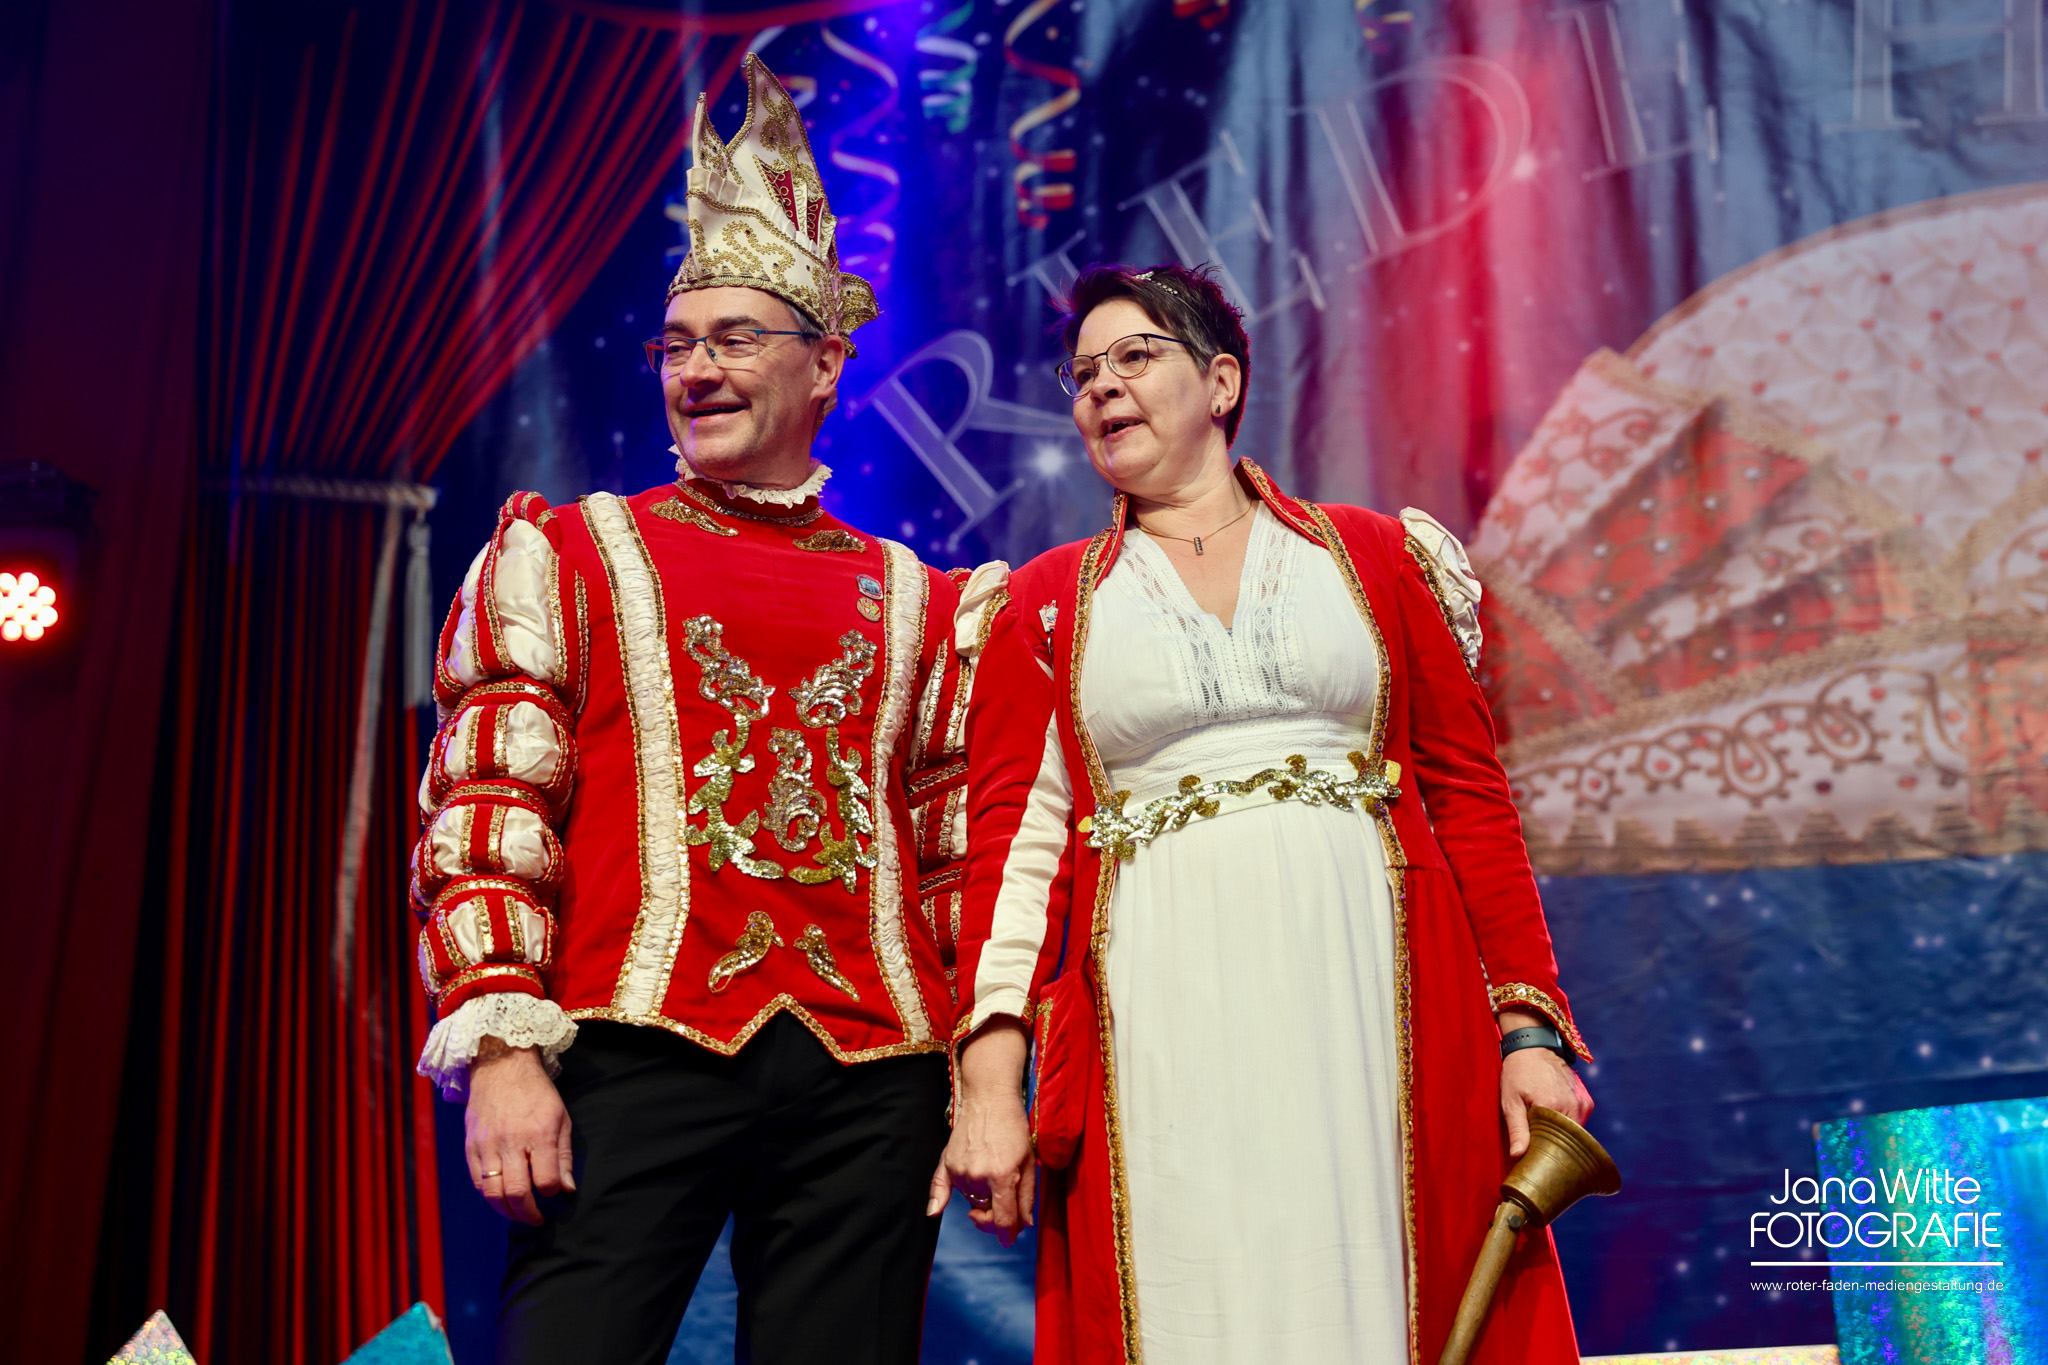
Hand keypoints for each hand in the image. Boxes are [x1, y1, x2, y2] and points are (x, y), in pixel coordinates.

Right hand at [466, 1037, 575, 1224]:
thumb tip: (567, 1189)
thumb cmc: (536, 1092)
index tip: (553, 1192)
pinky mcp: (470, 1146)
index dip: (550, 1193)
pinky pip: (477, 1181)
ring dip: (506, 1211)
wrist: (501, 1067)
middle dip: (528, 1213)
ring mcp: (487, 1145)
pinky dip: (489, 1196)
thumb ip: (564, 1155)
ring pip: (492, 1193)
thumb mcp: (561, 1118)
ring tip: (518, 1213)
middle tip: (536, 1219)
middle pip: (516, 1192)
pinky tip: (500, 1198)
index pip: (544, 1180)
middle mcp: (511, 1142)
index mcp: (538, 1133)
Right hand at [928, 1020, 1034, 1244]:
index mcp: (1002, 1176)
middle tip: (1002, 1213)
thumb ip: (1027, 1196)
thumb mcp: (1029, 1161)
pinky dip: (938, 1199)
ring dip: (981, 1198)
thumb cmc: (1014, 1129)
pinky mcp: (948, 1163)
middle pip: (985, 1213)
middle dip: (995, 1218)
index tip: (1008, 1239)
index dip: (1008, 1234)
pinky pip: (941, 1188)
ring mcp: (960, 1170)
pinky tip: (934, 1211)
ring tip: (992, 1173)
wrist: (990, 1099)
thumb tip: (1024, 1225)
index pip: (1003, 1218)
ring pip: (971, 1200)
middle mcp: (978, 1176)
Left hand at [1499, 1047, 1592, 1158]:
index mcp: (1555, 1108)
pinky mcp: (1586, 1100)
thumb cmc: (1518, 1073)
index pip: (1557, 1145)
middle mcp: (1574, 1106)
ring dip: (1562, 1133)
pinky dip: (1568, 1122)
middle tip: (1539, 1141)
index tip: (1536, 1154)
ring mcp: (1583, 1103)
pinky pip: (1579, 1121)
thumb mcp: (1511, 1101)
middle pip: (1569, 1139)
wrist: (1533, 1047)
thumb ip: (1517, 1129)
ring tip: (1545, 1126)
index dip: (1547, 1151)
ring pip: (1575, 1131)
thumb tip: (1518, 1155)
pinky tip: (1555, 1116)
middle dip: (1555, 1143)